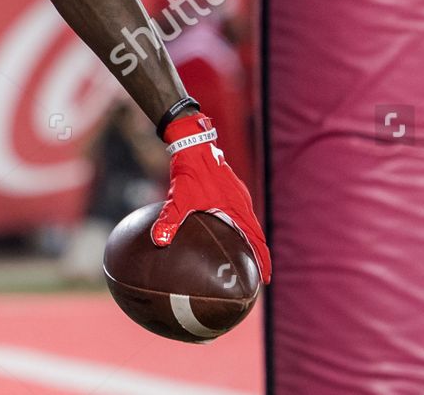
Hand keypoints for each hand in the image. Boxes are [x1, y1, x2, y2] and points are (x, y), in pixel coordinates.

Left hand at [150, 112, 271, 283]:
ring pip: (248, 224)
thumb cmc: (191, 170)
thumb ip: (170, 219)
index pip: (256, 240)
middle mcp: (242, 203)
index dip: (262, 260)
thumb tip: (158, 242)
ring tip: (243, 259)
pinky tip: (223, 232)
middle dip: (257, 255)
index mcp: (238, 208)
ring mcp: (237, 196)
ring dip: (248, 241)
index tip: (265, 280)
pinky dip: (237, 228)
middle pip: (255, 235)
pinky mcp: (229, 190)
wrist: (193, 143)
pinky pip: (237, 214)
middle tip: (256, 276)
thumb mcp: (179, 197)